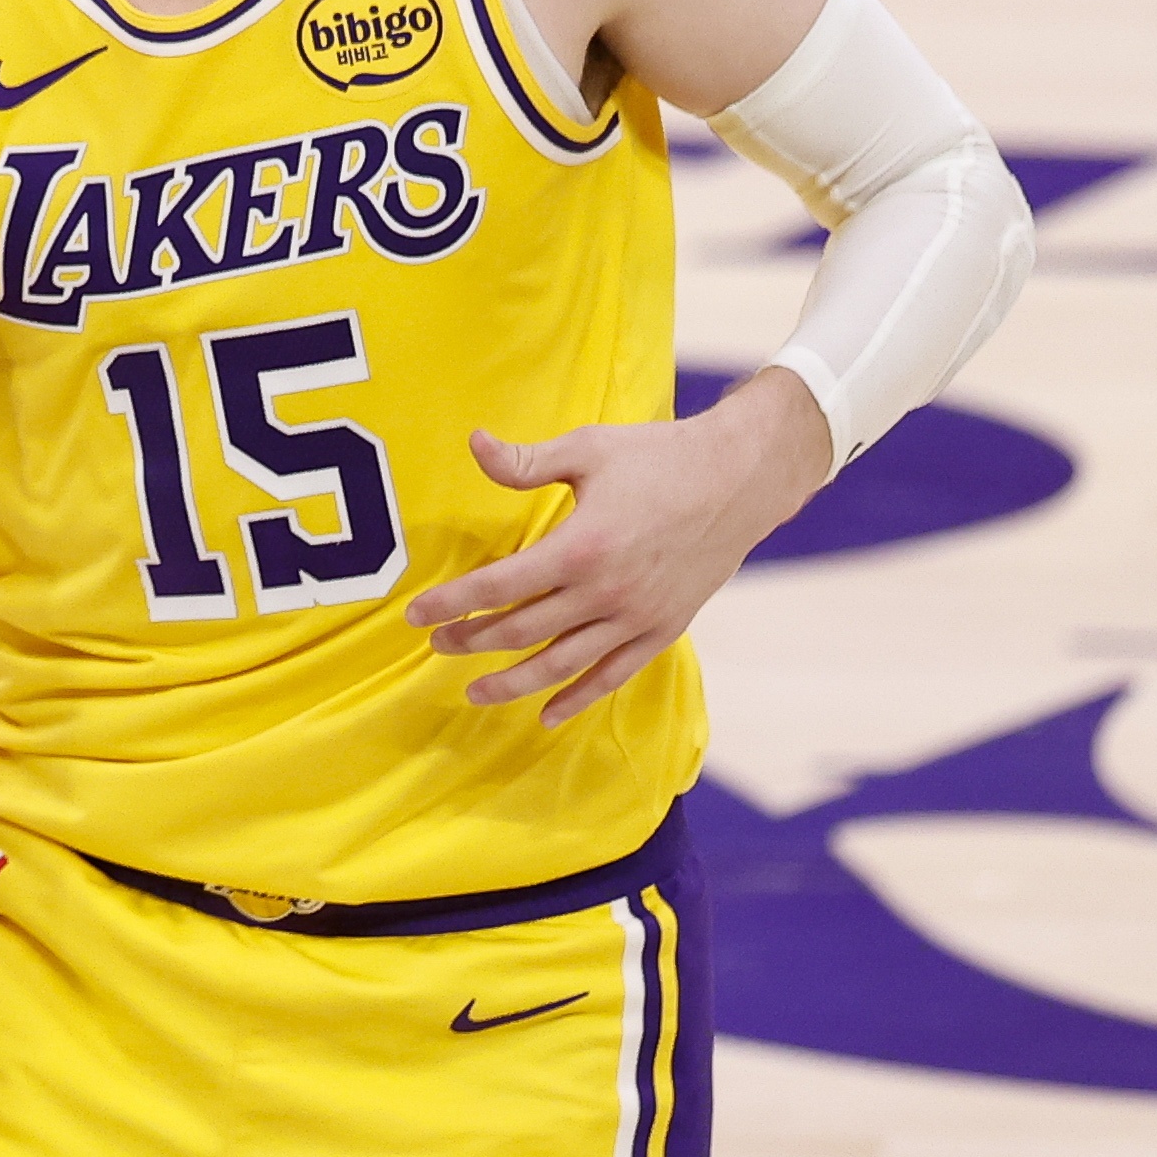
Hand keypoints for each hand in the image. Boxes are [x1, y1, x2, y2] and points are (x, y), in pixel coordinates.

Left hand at [406, 369, 830, 726]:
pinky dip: (578, 698)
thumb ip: (526, 461)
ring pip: (561, 664)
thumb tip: (472, 443)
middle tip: (438, 645)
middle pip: (522, 630)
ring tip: (475, 692)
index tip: (416, 617)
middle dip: (472, 641)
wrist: (740, 479)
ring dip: (513, 682)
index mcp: (580, 547)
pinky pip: (613, 675)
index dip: (452, 603)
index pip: (498, 586)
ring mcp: (635, 617)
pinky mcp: (662, 629)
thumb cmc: (660, 457)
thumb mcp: (588, 450)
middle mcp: (605, 592)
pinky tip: (548, 713)